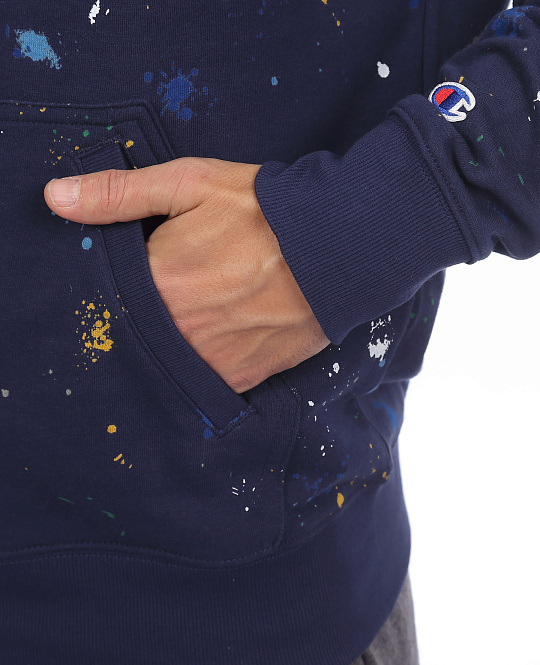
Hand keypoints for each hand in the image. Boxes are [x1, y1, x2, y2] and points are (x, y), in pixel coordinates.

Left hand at [44, 157, 329, 391]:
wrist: (338, 248)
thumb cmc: (263, 210)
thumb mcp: (190, 183)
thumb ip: (119, 193)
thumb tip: (53, 198)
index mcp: (156, 281)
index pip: (112, 293)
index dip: (127, 281)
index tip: (146, 270)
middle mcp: (177, 330)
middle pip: (140, 329)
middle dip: (152, 311)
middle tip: (186, 286)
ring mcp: (209, 359)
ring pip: (171, 357)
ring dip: (179, 338)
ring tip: (207, 308)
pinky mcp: (239, 378)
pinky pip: (206, 378)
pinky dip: (208, 358)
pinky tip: (223, 331)